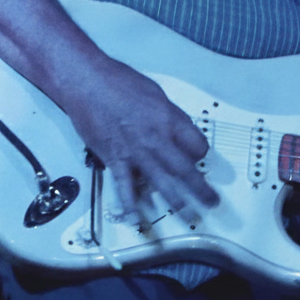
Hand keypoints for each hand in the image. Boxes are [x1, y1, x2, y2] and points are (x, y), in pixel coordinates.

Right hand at [60, 54, 218, 222]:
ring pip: (161, 182)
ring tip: (188, 215)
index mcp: (169, 120)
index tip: (199, 158)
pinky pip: (125, 186)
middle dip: (201, 188)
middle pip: (185, 169)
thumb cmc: (119, 82)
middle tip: (212, 201)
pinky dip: (130, 204)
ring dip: (176, 201)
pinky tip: (136, 218)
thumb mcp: (156, 94)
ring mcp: (136, 152)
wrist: (87, 82)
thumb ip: (169, 116)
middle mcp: (156, 139)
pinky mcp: (115, 159)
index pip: (197, 145)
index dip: (201, 153)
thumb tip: (177, 130)